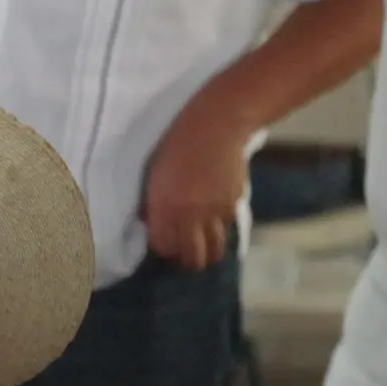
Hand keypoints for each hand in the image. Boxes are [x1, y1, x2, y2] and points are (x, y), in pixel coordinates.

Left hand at [142, 108, 247, 272]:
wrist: (218, 124)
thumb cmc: (177, 143)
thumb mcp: (155, 173)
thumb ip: (154, 203)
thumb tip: (151, 221)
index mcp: (165, 206)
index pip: (164, 247)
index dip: (162, 249)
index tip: (162, 242)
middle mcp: (191, 215)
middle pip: (193, 259)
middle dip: (185, 261)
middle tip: (181, 251)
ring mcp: (216, 212)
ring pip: (214, 251)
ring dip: (205, 251)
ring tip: (198, 242)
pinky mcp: (234, 204)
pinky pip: (226, 230)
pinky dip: (218, 231)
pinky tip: (211, 219)